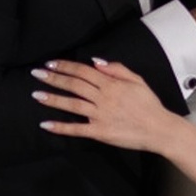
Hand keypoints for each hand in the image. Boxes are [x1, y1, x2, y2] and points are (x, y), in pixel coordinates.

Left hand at [35, 59, 178, 151]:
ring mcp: (100, 115)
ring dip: (53, 99)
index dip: (65, 66)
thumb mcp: (137, 80)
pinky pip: (77, 129)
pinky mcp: (100, 132)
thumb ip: (116, 69)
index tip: (51, 63)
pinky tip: (46, 124)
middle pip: (74, 84)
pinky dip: (61, 127)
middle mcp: (103, 98)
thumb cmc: (149, 105)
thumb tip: (96, 62)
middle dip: (53, 78)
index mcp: (111, 84)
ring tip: (36, 95)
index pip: (83, 71)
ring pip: (72, 104)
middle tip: (36, 73)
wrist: (160, 129)